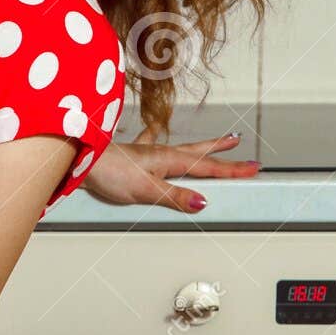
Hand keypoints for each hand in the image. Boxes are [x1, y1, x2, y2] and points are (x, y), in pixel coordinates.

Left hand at [81, 127, 259, 210]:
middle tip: (241, 146)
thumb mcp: (147, 190)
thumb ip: (175, 197)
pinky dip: (158, 137)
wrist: (82, 159)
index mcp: (170, 160)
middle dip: (222, 152)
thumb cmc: (109, 171)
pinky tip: (155, 131)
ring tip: (216, 141)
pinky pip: (153, 144)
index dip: (232, 169)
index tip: (253, 169)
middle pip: (200, 152)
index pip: (208, 167)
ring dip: (201, 146)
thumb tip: (202, 202)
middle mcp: (162, 153)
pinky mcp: (135, 156)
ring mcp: (149, 152)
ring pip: (182, 148)